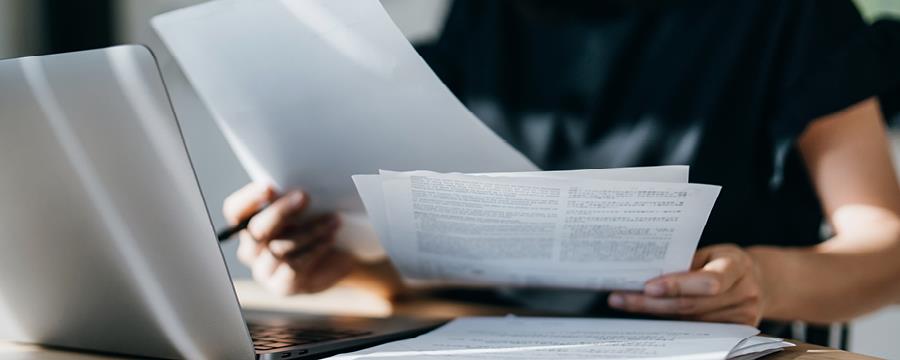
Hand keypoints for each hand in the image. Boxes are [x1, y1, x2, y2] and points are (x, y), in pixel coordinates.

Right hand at [223, 183, 355, 294]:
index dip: (249, 198)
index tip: (270, 186)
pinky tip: (330, 238)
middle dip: (280, 211)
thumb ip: (293, 197)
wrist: (339, 257)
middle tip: (304, 196)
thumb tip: (297, 189)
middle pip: (256, 230)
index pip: (235, 210)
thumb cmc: (318, 224)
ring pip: (279, 248)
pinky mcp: (281, 286)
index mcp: (248, 224)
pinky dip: (315, 249)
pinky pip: (294, 266)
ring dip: (309, 230)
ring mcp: (263, 270)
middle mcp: (250, 249)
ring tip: (332, 219)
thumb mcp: (305, 208)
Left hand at [607, 244, 766, 325]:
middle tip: (622, 299)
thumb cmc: (726, 262)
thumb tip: (647, 271)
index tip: (647, 287)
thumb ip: (686, 262)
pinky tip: (652, 316)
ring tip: (628, 304)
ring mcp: (744, 316)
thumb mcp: (711, 252)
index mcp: (737, 266)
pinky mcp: (738, 331)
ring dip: (657, 314)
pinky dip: (674, 322)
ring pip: (691, 320)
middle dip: (653, 304)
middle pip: (692, 306)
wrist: (760, 281)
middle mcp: (744, 293)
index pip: (707, 281)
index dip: (677, 286)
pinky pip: (699, 329)